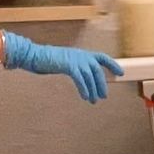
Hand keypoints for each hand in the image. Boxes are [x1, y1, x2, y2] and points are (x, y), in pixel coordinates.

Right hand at [2, 32, 123, 102]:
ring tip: (94, 100)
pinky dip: (84, 89)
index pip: (102, 57)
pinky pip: (80, 79)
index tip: (120, 72)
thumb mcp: (66, 62)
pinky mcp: (68, 65)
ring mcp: (75, 59)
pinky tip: (85, 97)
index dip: (112, 65)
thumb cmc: (48, 60)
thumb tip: (87, 78)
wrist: (33, 55)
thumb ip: (77, 68)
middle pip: (97, 71)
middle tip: (103, 96)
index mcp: (82, 54)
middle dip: (102, 84)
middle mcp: (81, 55)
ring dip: (93, 90)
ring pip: (90, 76)